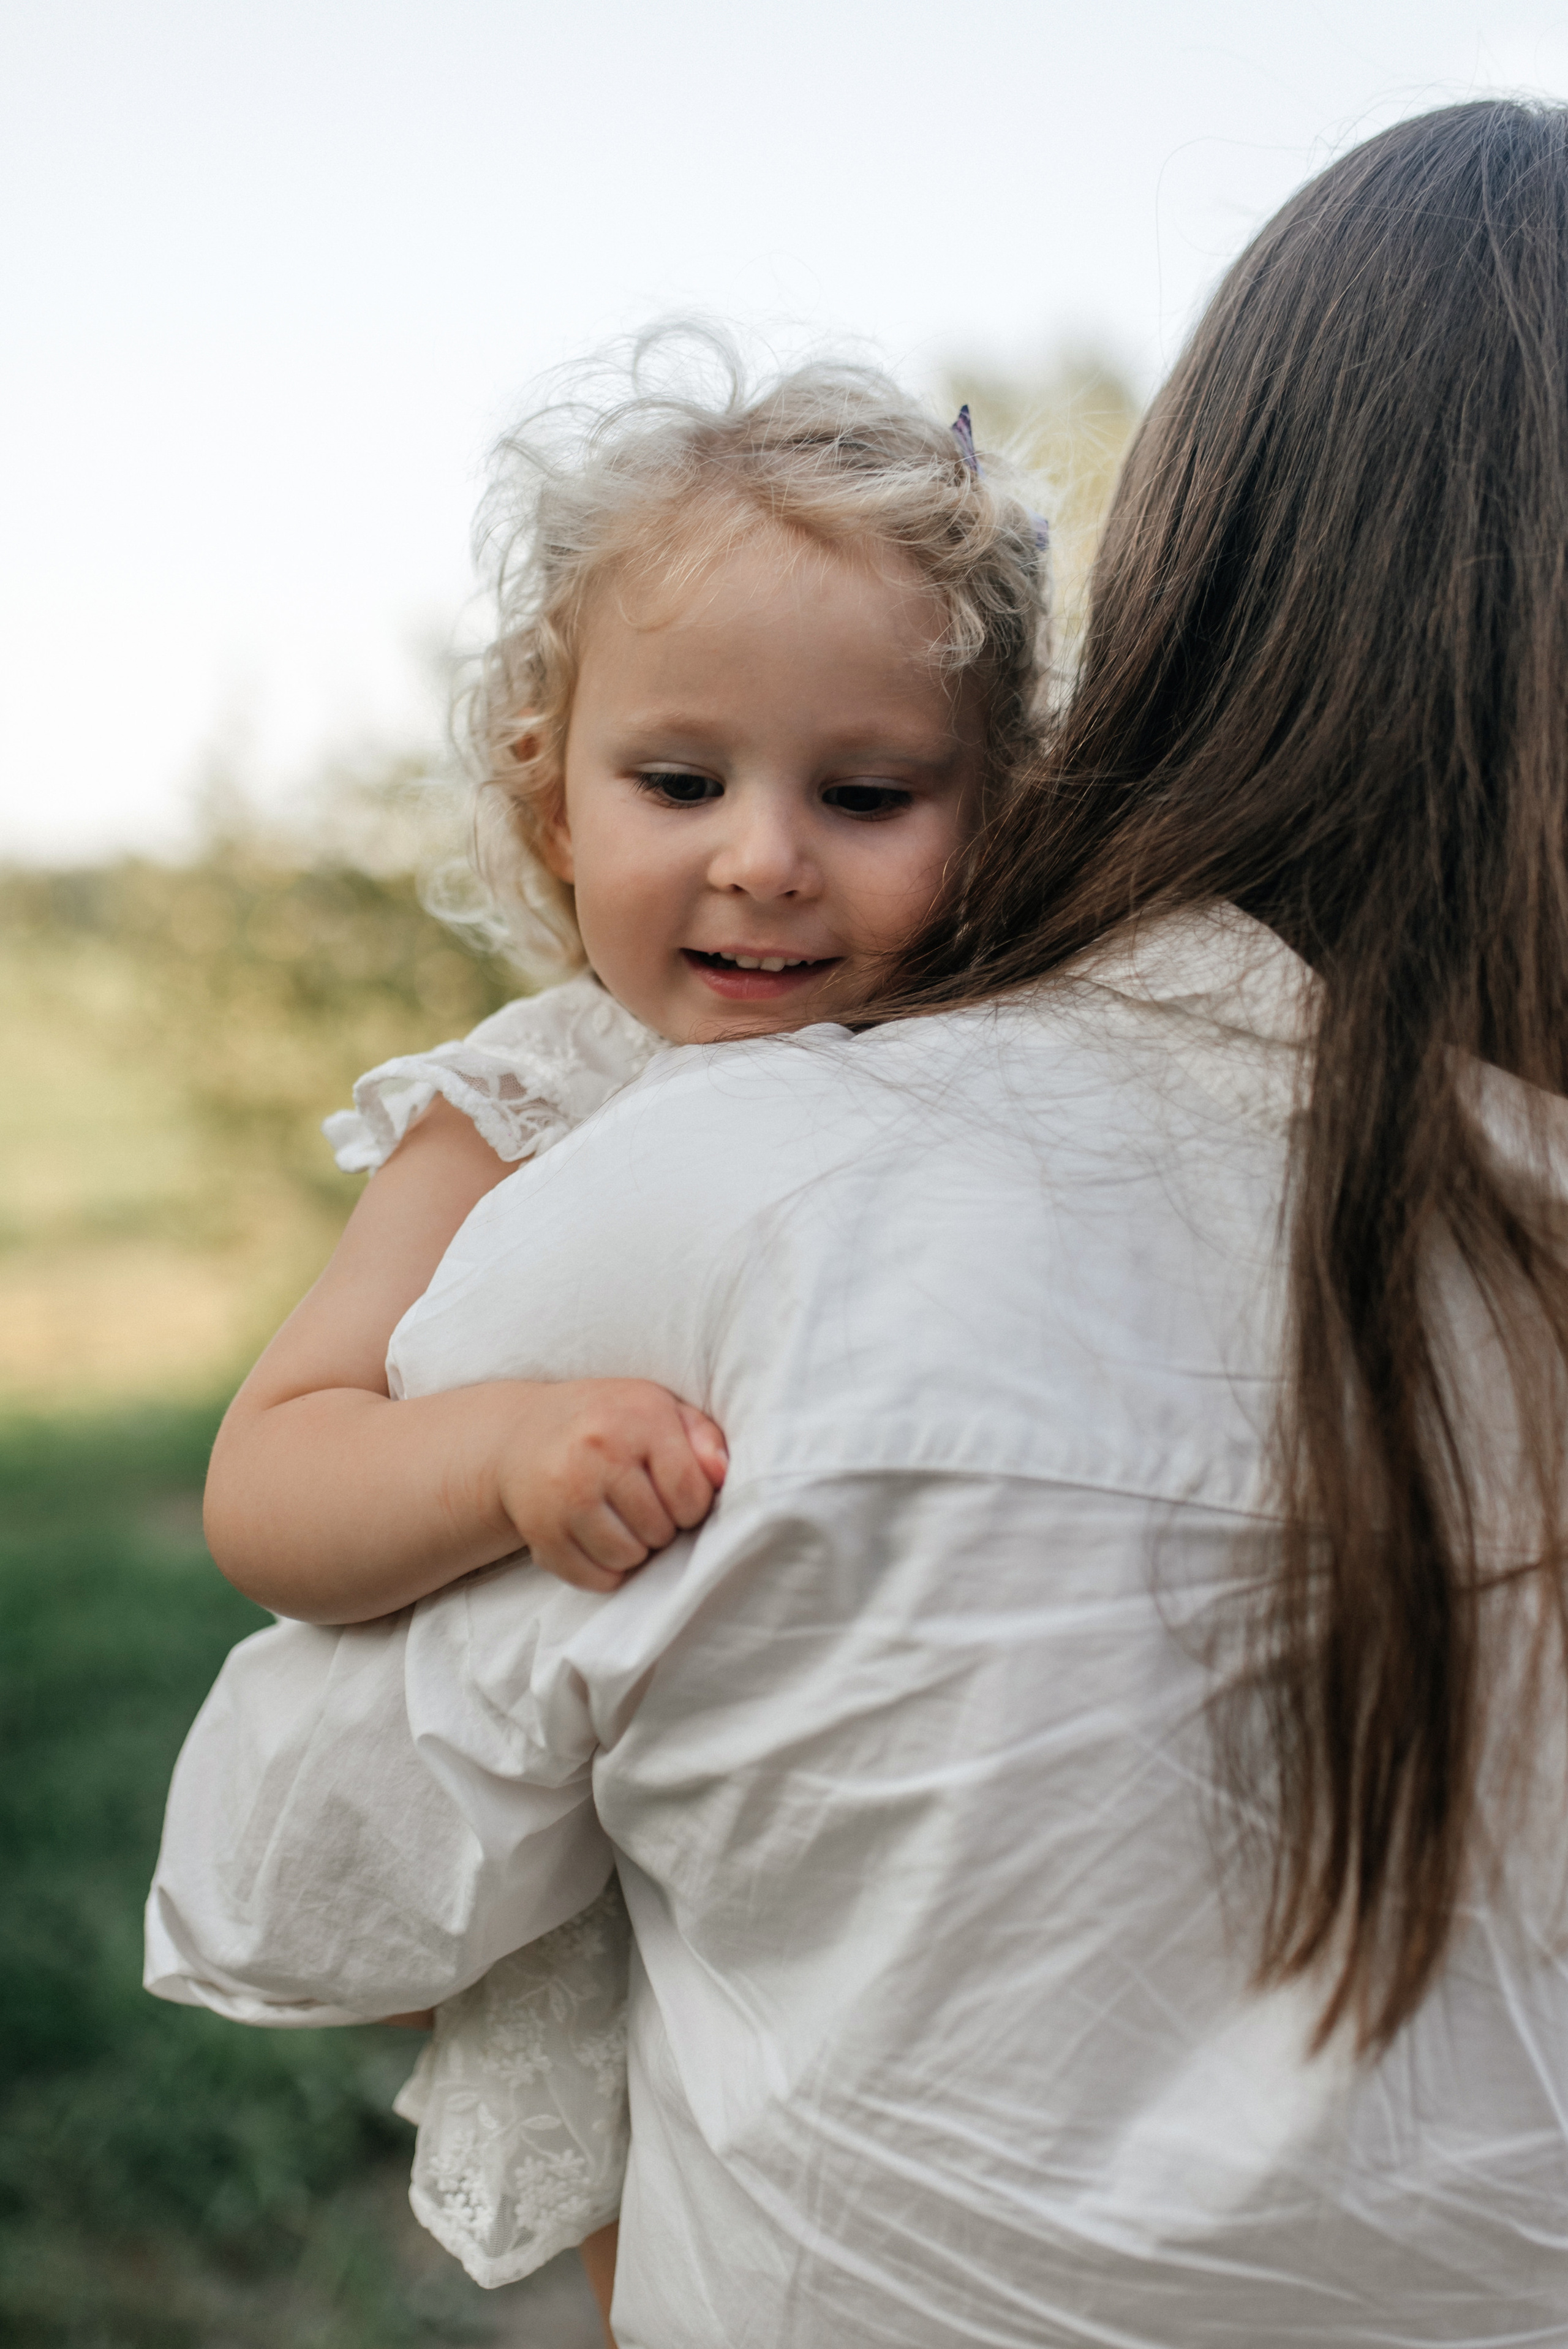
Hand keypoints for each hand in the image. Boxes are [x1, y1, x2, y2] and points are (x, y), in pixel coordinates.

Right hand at [495, 1380, 727, 1591]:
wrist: (524, 1433)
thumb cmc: (610, 1422)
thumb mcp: (661, 1409)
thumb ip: (703, 1437)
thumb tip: (721, 1475)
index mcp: (638, 1418)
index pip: (690, 1495)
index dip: (693, 1505)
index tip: (677, 1495)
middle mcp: (597, 1452)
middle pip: (660, 1531)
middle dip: (662, 1527)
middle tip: (644, 1506)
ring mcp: (563, 1494)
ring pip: (628, 1558)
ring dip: (635, 1550)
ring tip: (623, 1522)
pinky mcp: (539, 1530)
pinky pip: (594, 1578)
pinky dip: (605, 1570)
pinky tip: (600, 1539)